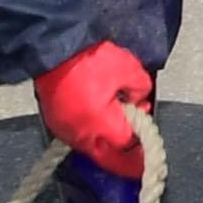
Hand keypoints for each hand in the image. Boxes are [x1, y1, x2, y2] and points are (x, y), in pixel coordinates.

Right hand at [32, 40, 154, 174]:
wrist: (55, 46)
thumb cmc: (89, 57)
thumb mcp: (128, 68)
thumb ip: (141, 88)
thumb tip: (139, 99)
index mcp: (98, 124)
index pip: (126, 143)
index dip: (141, 139)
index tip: (148, 136)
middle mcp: (79, 134)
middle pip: (107, 156)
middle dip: (124, 155)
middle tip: (138, 149)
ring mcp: (63, 130)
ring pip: (91, 147)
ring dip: (107, 141)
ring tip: (121, 122)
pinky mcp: (54, 121)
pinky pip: (77, 135)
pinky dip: (92, 131)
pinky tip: (101, 117)